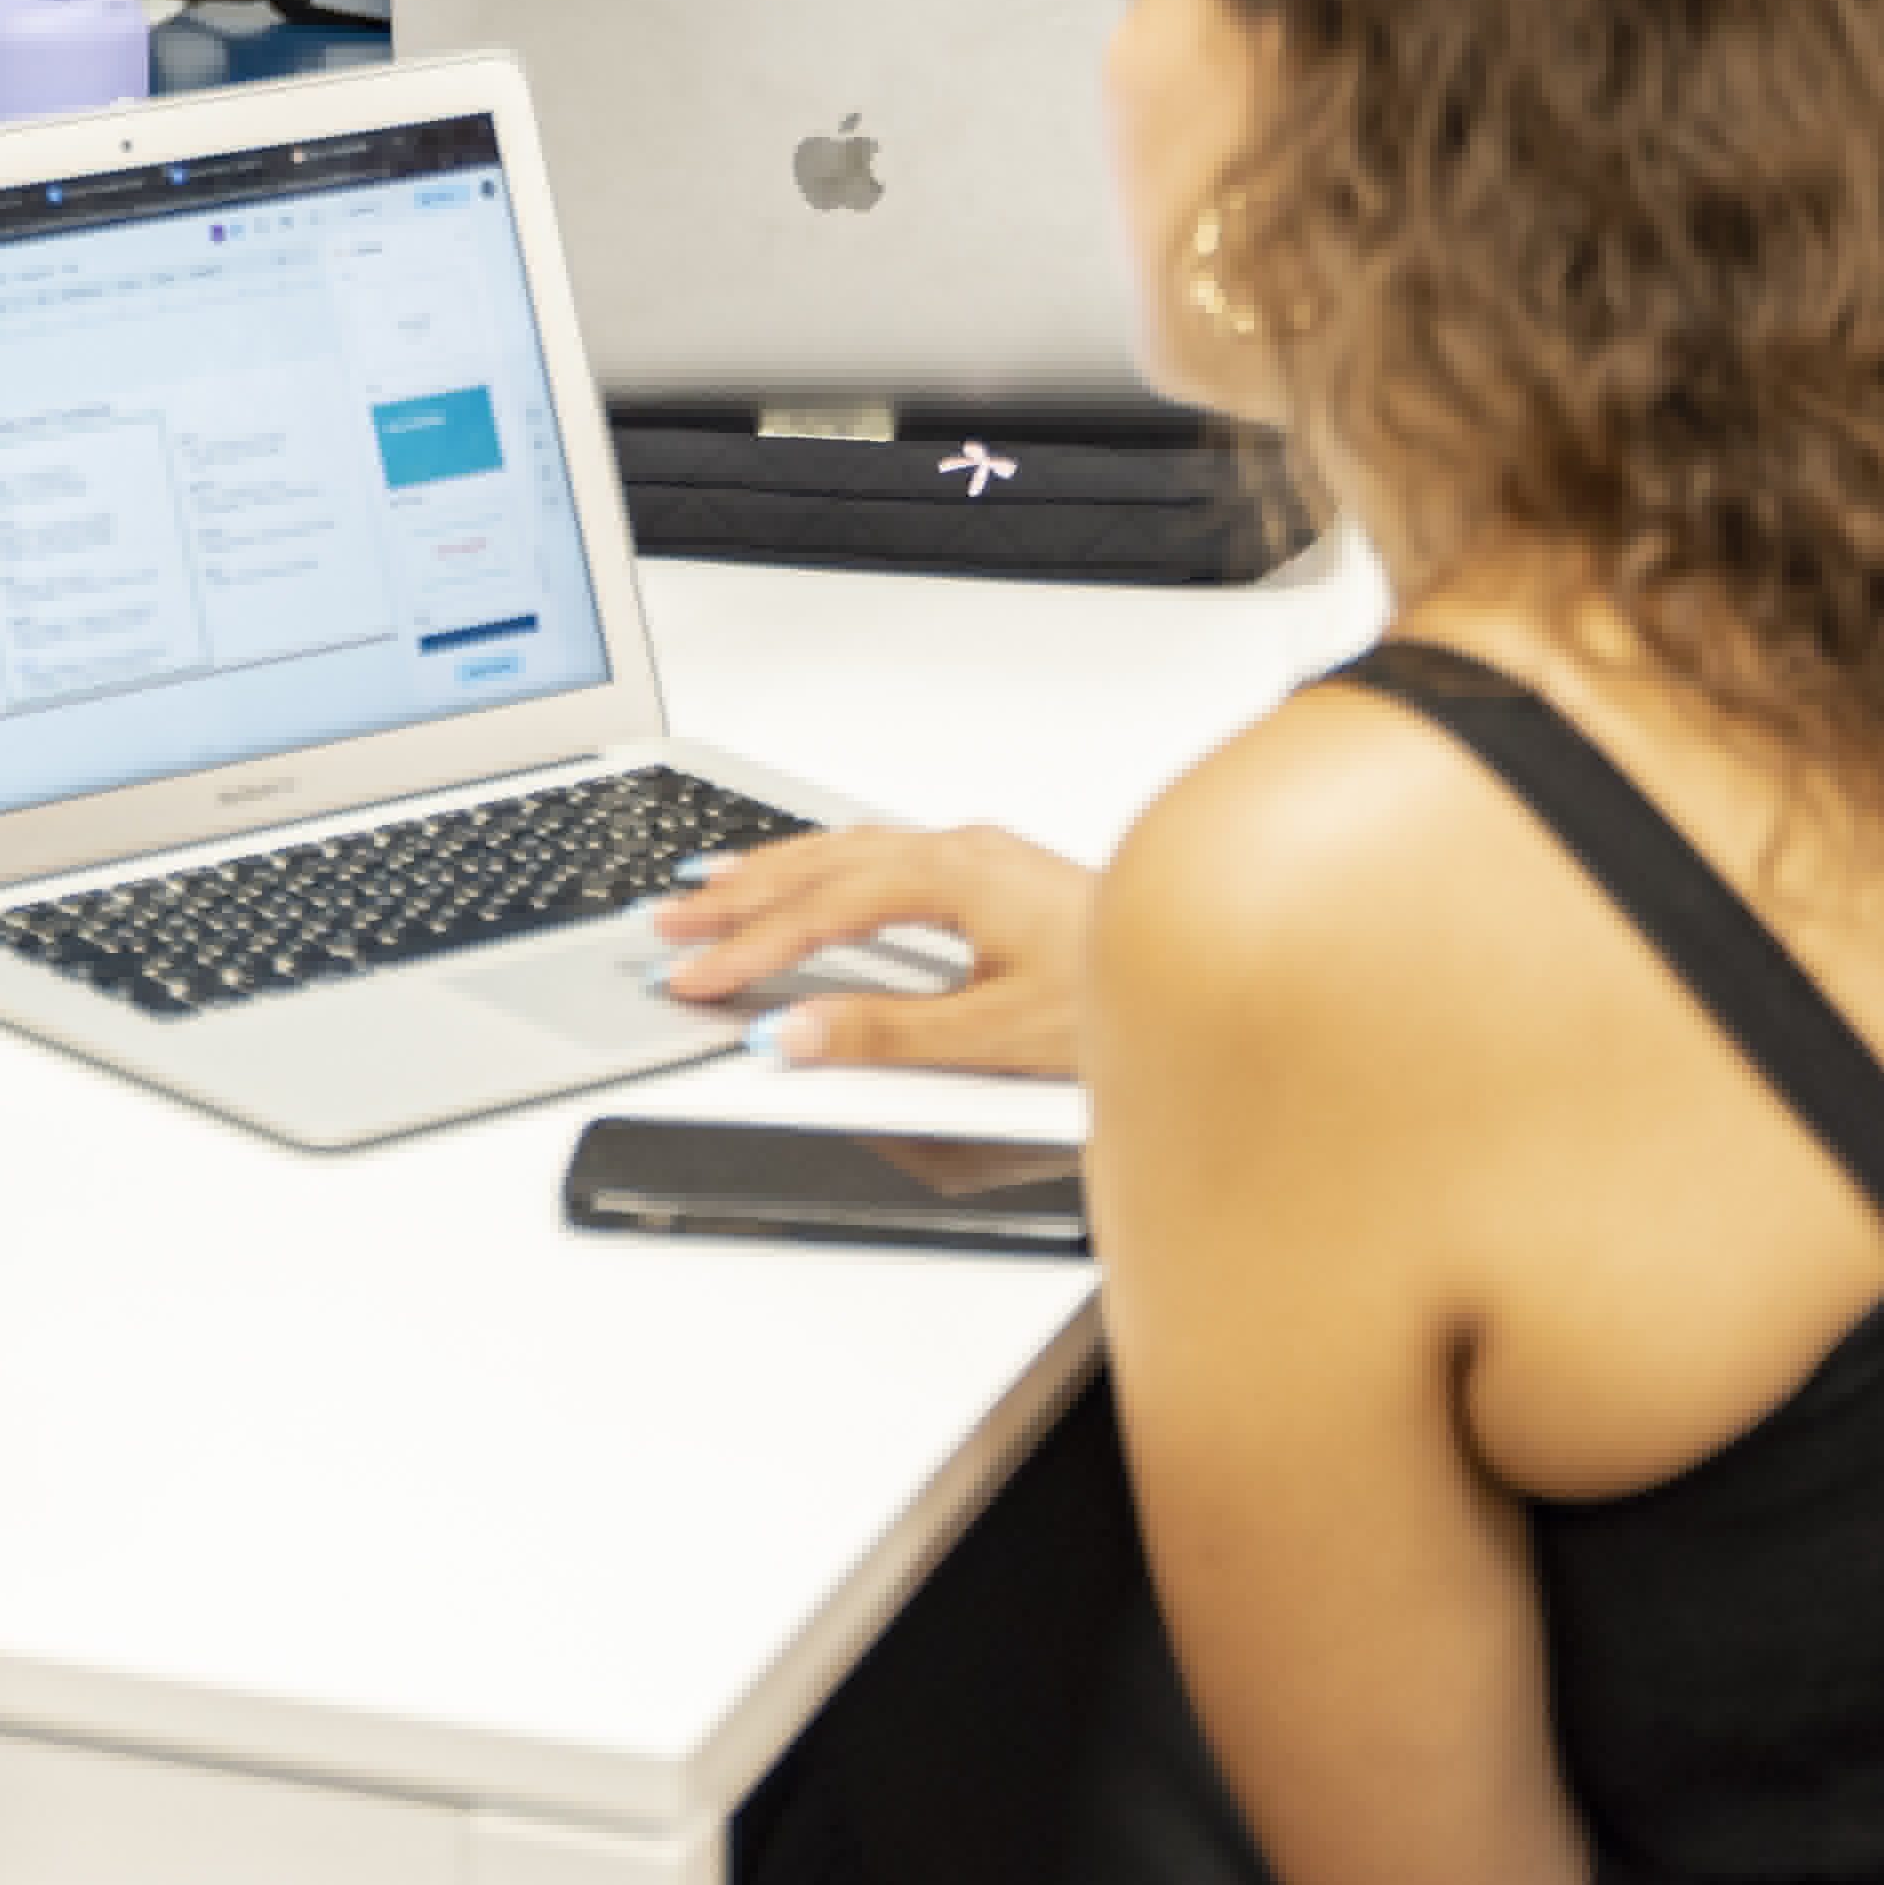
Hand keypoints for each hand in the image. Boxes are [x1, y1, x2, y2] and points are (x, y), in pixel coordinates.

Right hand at [649, 823, 1099, 1077]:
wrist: (1217, 971)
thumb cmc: (1126, 995)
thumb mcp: (999, 1034)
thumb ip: (887, 1034)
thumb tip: (793, 1031)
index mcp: (957, 876)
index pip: (822, 910)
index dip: (749, 944)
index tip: (692, 974)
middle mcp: (963, 851)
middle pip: (821, 864)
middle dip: (738, 894)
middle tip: (666, 921)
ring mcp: (978, 855)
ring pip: (847, 850)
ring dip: (771, 870)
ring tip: (704, 883)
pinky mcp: (990, 871)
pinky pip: (878, 853)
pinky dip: (821, 865)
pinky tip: (807, 873)